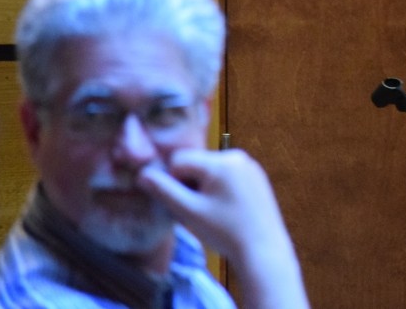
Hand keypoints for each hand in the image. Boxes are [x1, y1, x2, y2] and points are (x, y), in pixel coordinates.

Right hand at [138, 148, 308, 308]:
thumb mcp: (189, 212)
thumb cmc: (225, 231)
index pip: (179, 160)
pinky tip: (224, 212)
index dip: (173, 182)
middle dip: (189, 185)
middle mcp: (237, 156)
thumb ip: (164, 191)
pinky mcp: (256, 177)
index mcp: (221, 160)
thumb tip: (142, 174)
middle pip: (196, 164)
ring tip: (211, 214)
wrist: (263, 249)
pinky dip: (219, 190)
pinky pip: (227, 176)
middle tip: (196, 212)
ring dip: (202, 188)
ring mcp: (249, 166)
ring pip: (210, 171)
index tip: (183, 205)